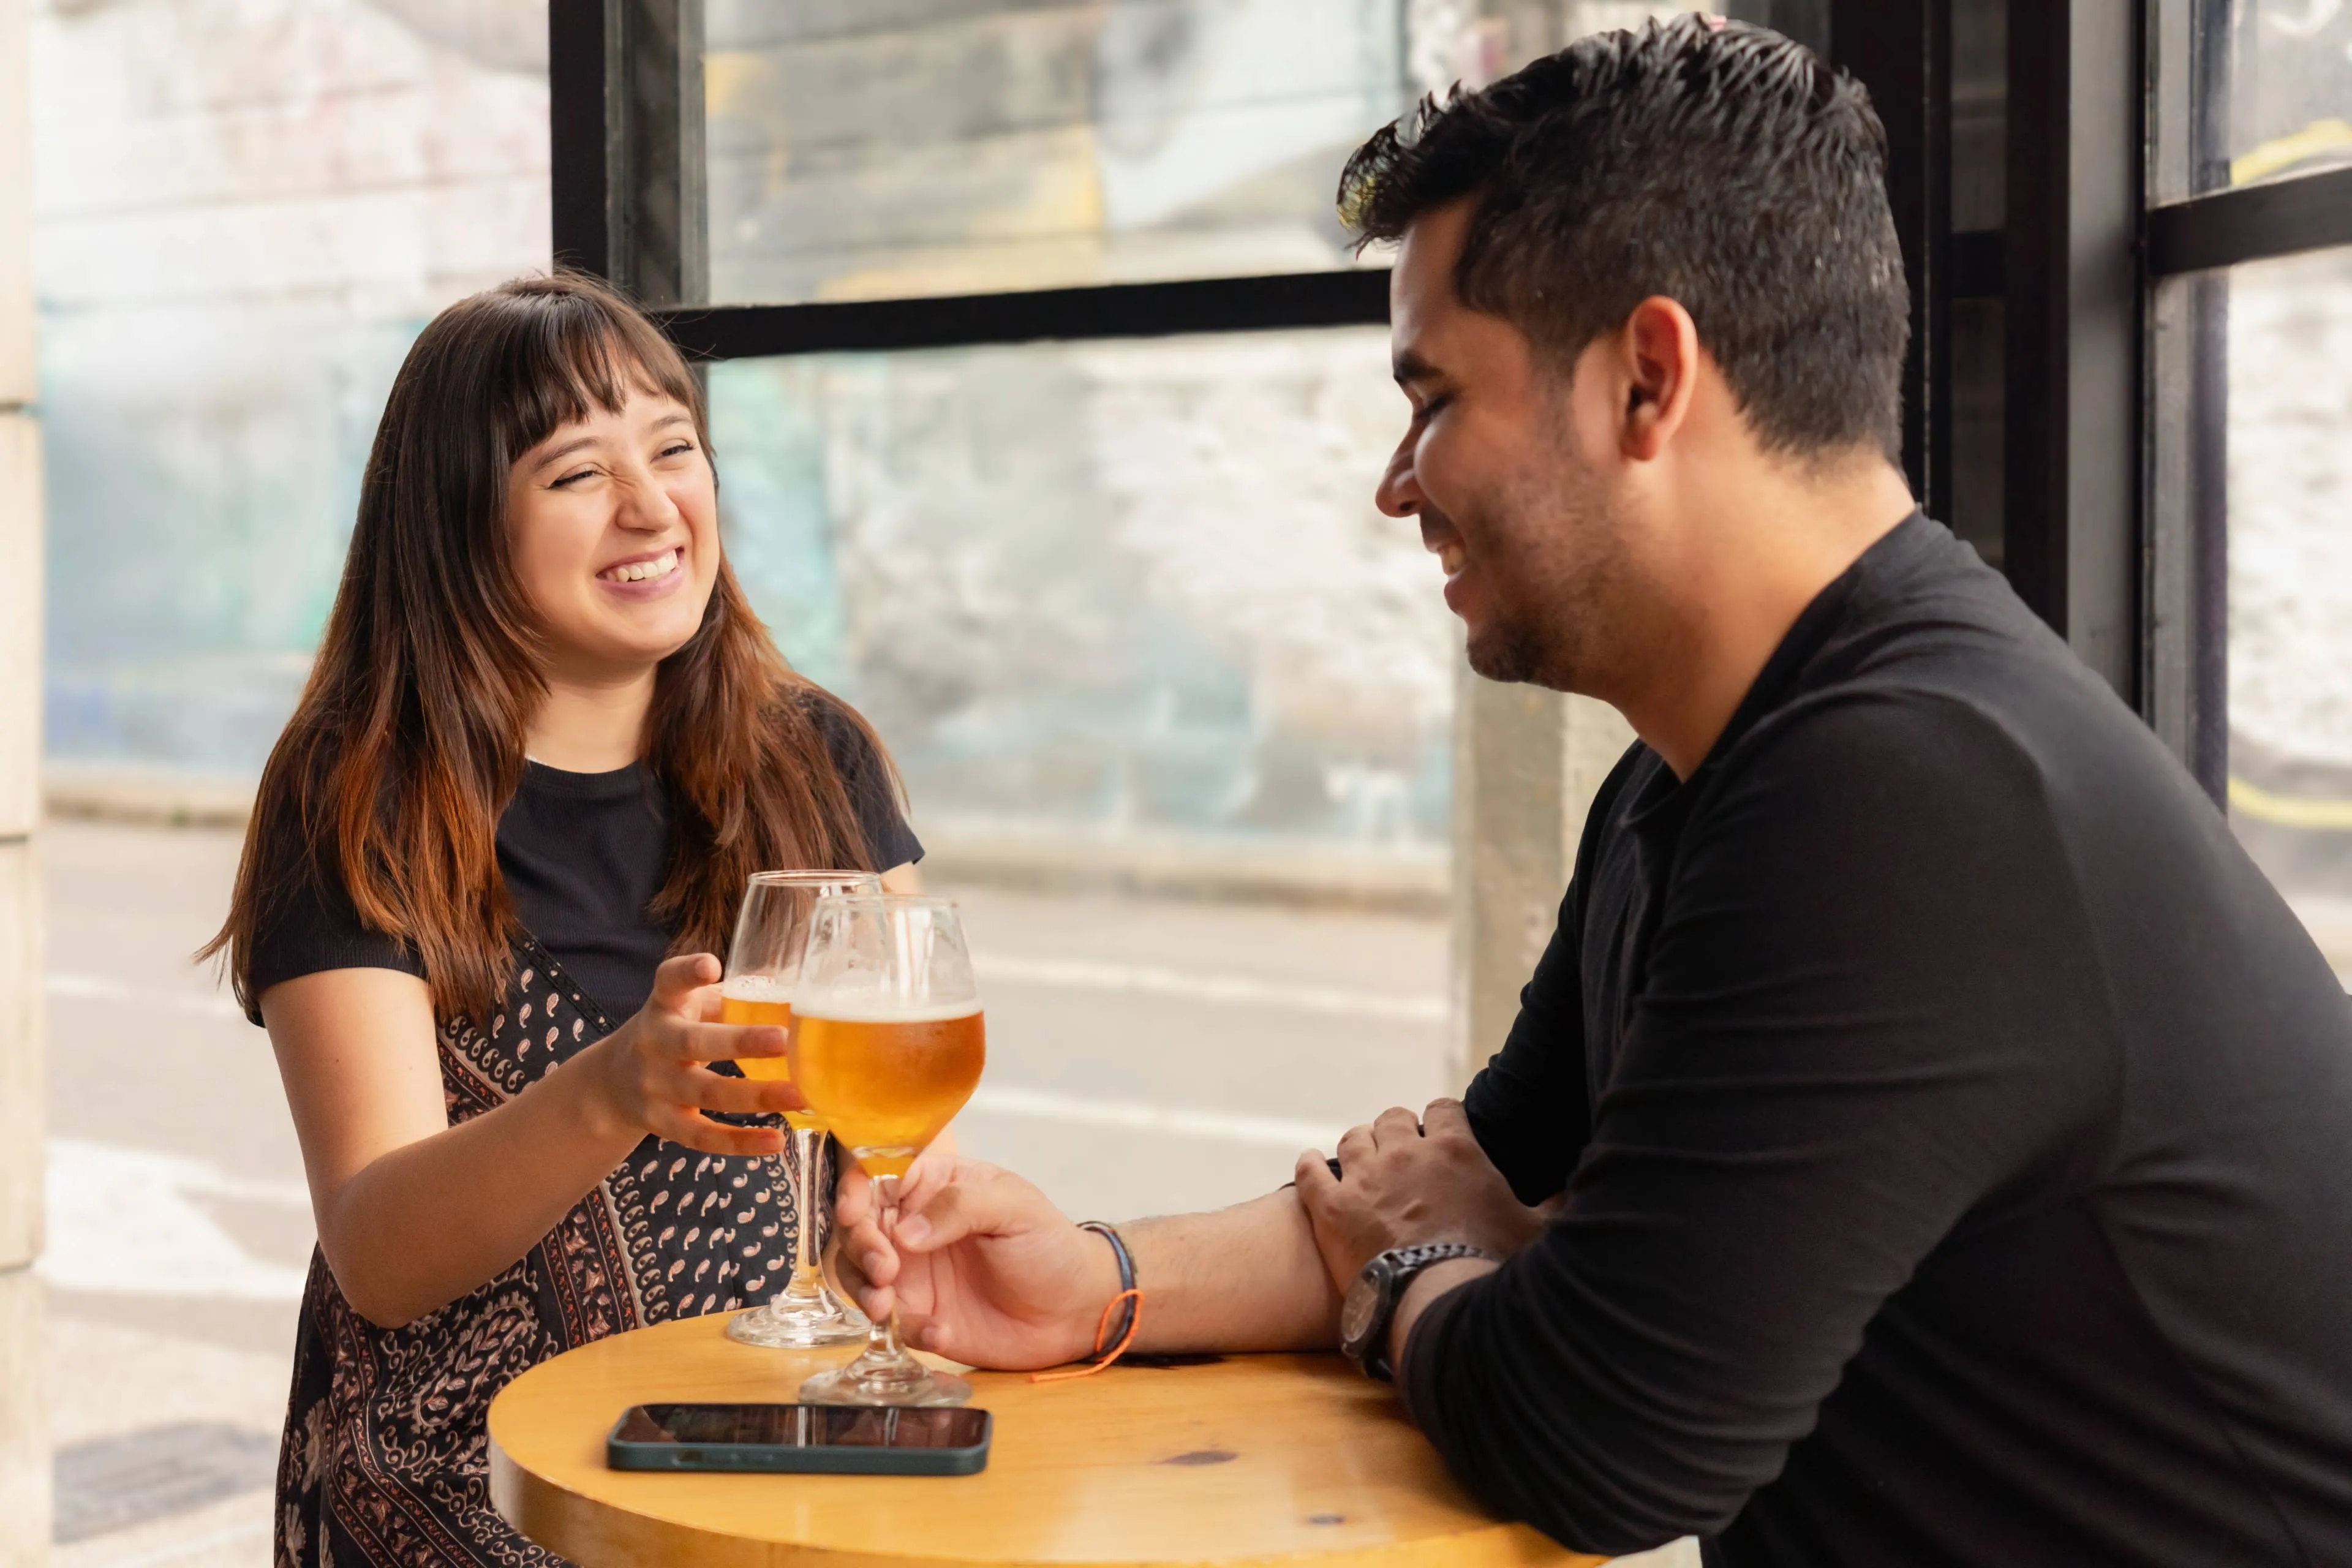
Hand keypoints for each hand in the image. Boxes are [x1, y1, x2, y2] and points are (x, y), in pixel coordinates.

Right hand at [580, 953, 800, 1156]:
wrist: (611, 1083)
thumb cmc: (672, 1032)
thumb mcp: (688, 1005)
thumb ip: (731, 994)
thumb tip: (789, 982)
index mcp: (663, 1006)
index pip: (668, 981)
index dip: (687, 972)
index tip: (711, 965)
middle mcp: (655, 1043)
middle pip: (693, 1043)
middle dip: (739, 1042)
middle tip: (783, 1039)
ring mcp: (655, 1087)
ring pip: (705, 1093)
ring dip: (754, 1096)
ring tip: (798, 1096)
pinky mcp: (663, 1123)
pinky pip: (702, 1137)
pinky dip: (740, 1142)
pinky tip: (776, 1141)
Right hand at [830, 1154, 1120, 1370]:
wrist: (1075, 1309)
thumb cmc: (1050, 1244)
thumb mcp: (1015, 1209)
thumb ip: (961, 1207)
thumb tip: (906, 1231)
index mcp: (935, 1187)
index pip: (879, 1176)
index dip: (856, 1191)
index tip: (855, 1214)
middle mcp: (914, 1228)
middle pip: (860, 1228)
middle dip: (860, 1246)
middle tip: (885, 1268)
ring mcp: (915, 1275)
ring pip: (860, 1275)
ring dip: (862, 1289)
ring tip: (885, 1306)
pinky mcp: (922, 1318)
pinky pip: (894, 1324)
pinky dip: (907, 1330)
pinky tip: (940, 1332)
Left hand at [1294, 1099, 1544, 1295]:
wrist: (1437, 1303)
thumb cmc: (1491, 1268)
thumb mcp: (1534, 1233)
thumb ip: (1554, 1207)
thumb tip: (1578, 1194)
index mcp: (1456, 1150)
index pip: (1444, 1108)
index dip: (1441, 1120)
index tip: (1441, 1134)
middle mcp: (1406, 1153)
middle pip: (1393, 1119)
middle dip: (1397, 1132)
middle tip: (1400, 1155)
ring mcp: (1363, 1178)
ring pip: (1353, 1139)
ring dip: (1359, 1148)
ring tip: (1361, 1163)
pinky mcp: (1329, 1207)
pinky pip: (1309, 1171)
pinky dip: (1309, 1167)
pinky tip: (1310, 1166)